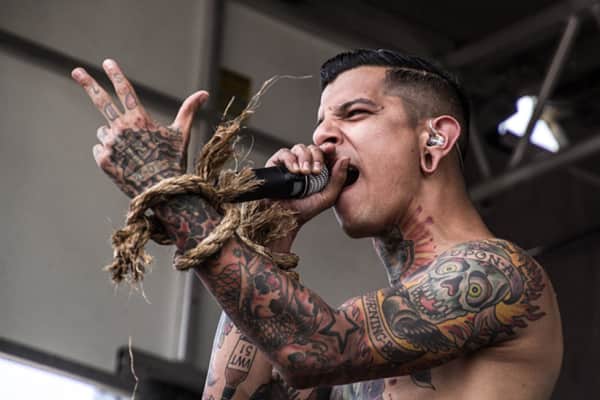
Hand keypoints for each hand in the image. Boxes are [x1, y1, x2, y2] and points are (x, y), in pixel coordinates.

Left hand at [71, 59, 208, 197]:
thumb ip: (189, 110)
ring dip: (113, 138)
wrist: (160, 191)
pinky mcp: (103, 159)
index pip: (125, 91)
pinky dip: (109, 153)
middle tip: (76, 71)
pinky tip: (124, 163)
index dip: (116, 75)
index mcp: (139, 120)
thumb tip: (205, 93)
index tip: (108, 62)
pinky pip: (100, 149)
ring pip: (104, 132)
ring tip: (132, 154)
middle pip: (101, 101)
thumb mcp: (181, 134)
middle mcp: (121, 128)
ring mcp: (110, 144)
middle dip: (88, 83)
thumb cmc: (172, 161)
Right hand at [266, 142, 348, 225]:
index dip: (328, 149)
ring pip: (300, 148)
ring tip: (304, 173)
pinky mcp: (277, 163)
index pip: (325, 153)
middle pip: (313, 148)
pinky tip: (294, 170)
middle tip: (315, 171)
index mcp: (319, 170)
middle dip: (316, 157)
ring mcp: (291, 163)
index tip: (330, 149)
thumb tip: (345, 159)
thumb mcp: (328, 196)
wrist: (285, 217)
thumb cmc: (305, 210)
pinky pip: (284, 153)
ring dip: (304, 158)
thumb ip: (339, 179)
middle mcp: (305, 164)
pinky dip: (290, 159)